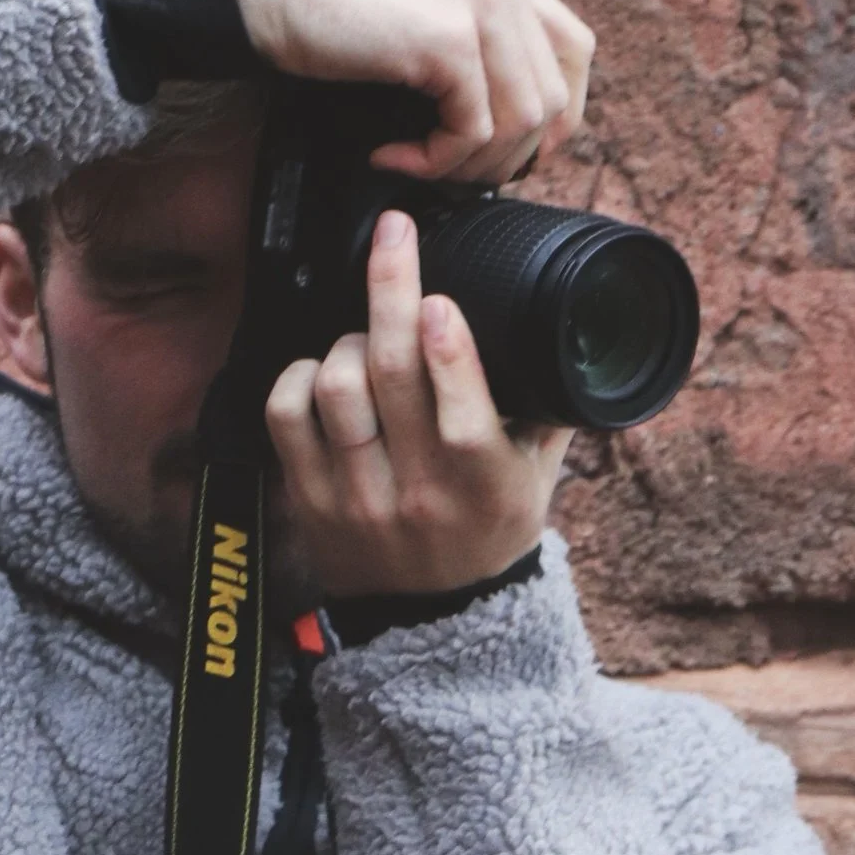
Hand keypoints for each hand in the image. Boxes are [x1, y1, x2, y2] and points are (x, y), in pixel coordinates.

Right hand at [222, 0, 594, 186]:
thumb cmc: (325, 13)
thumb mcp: (419, 19)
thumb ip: (471, 49)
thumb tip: (513, 133)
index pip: (576, 51)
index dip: (558, 116)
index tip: (513, 153)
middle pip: (555, 96)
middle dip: (511, 156)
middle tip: (456, 174)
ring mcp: (478, 1)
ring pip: (522, 121)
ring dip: (471, 164)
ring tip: (419, 166)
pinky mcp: (447, 37)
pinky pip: (472, 130)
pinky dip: (436, 161)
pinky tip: (392, 155)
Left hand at [265, 208, 572, 600]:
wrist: (436, 618)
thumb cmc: (491, 527)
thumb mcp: (538, 478)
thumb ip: (550, 405)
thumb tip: (568, 320)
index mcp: (485, 489)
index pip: (464, 420)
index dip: (449, 354)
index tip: (441, 299)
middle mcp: (418, 496)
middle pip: (390, 378)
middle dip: (390, 290)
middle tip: (396, 236)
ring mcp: (357, 500)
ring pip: (334, 389)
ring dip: (348, 340)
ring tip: (368, 335)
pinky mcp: (309, 501)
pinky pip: (285, 417)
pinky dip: (299, 376)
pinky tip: (324, 369)